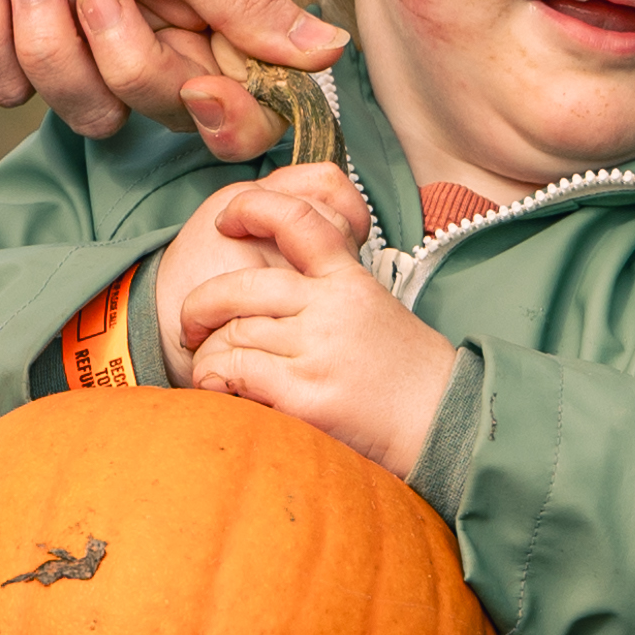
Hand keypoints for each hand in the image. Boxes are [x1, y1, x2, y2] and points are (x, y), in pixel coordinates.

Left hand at [0, 0, 339, 152]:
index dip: (232, 111)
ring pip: (87, 111)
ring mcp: (75, 33)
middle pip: (168, 109)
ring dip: (46, 36)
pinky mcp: (3, 40)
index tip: (205, 93)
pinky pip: (8, 91)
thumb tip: (331, 53)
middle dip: (124, 58)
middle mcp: (150, 15)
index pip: (249, 87)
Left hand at [157, 168, 456, 478]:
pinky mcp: (307, 395)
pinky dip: (218, 380)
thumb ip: (329, 294)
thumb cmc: (407, 376)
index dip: (252, 208)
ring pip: (232, 335)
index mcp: (349, 281)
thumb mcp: (376, 312)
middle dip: (200, 305)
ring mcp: (318, 350)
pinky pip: (238, 373)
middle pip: (241, 288)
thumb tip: (274, 292)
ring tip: (210, 370)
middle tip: (189, 324)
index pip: (298, 220)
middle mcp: (331, 308)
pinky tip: (221, 390)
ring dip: (209, 355)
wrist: (445, 425)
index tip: (225, 220)